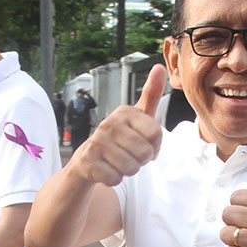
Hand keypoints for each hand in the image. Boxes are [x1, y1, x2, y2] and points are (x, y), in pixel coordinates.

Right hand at [69, 64, 165, 185]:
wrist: (87, 160)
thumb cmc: (120, 139)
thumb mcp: (137, 117)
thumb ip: (150, 94)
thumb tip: (159, 67)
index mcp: (125, 112)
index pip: (157, 134)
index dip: (155, 146)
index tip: (144, 144)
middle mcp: (108, 123)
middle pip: (145, 153)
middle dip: (141, 161)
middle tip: (129, 155)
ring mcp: (96, 142)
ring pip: (131, 168)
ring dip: (128, 171)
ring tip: (117, 162)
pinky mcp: (87, 161)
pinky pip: (116, 179)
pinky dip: (114, 179)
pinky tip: (106, 170)